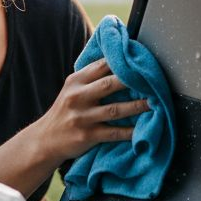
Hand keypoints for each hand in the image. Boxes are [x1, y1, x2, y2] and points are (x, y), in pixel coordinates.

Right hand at [34, 59, 150, 165]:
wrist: (45, 139)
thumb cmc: (65, 111)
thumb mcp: (72, 89)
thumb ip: (91, 77)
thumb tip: (119, 61)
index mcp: (76, 81)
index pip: (102, 65)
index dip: (123, 61)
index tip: (141, 61)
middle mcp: (77, 97)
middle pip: (110, 84)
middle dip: (133, 82)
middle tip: (153, 80)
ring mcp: (82, 117)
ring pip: (115, 109)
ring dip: (138, 106)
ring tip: (154, 103)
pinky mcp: (87, 136)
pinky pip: (114, 133)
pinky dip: (130, 132)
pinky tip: (143, 130)